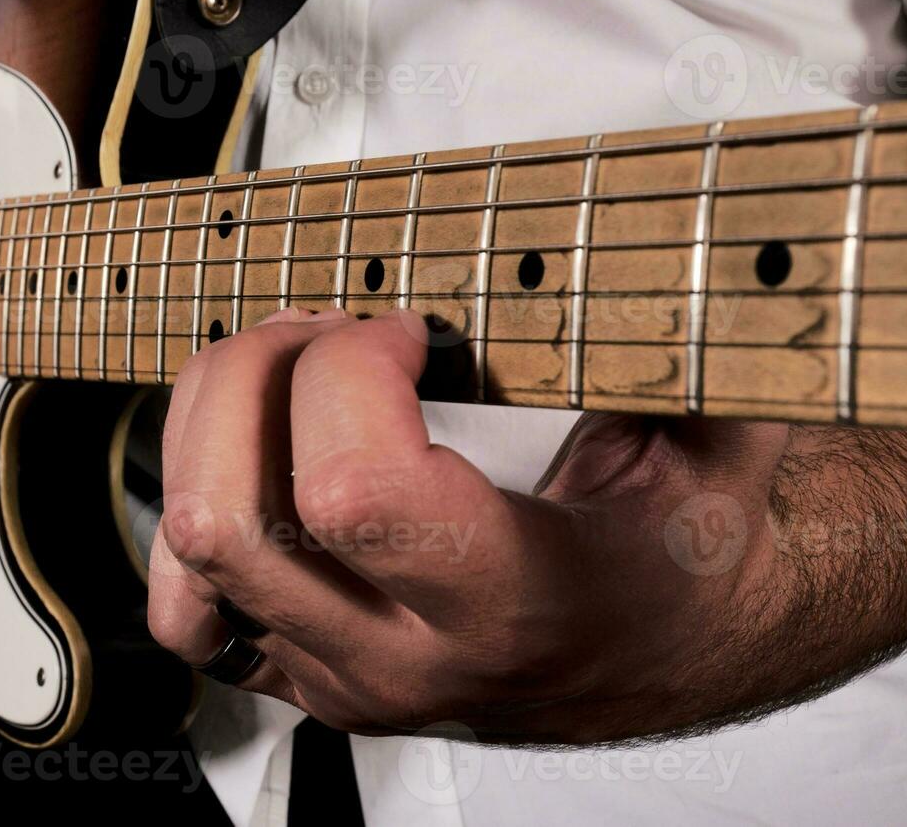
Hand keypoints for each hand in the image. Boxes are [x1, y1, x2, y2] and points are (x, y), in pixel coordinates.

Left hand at [147, 308, 906, 741]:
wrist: (660, 654)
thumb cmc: (683, 555)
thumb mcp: (722, 440)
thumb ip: (697, 339)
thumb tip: (684, 232)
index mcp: (512, 602)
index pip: (354, 491)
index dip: (351, 371)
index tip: (405, 330)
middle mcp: (404, 657)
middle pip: (231, 515)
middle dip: (257, 374)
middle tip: (330, 331)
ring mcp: (336, 674)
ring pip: (189, 551)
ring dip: (211, 427)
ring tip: (288, 380)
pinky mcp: (295, 672)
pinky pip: (184, 604)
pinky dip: (192, 506)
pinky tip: (260, 456)